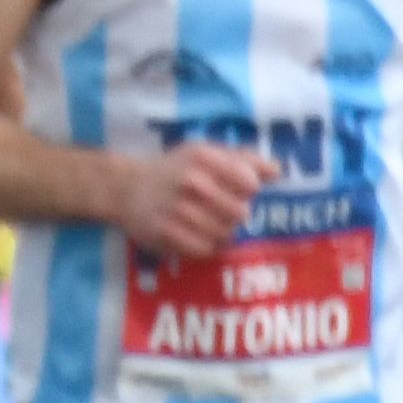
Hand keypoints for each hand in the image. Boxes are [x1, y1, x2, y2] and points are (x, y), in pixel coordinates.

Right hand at [116, 138, 273, 267]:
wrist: (125, 189)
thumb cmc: (174, 170)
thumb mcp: (204, 153)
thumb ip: (243, 159)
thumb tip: (277, 172)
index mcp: (202, 157)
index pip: (249, 182)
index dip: (248, 190)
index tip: (238, 190)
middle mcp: (190, 182)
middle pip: (240, 212)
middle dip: (236, 214)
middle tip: (224, 212)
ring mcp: (176, 209)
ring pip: (224, 233)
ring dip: (223, 232)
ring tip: (212, 225)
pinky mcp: (165, 233)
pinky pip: (204, 249)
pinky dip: (207, 247)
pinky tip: (200, 237)